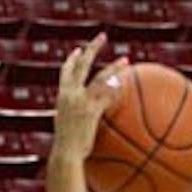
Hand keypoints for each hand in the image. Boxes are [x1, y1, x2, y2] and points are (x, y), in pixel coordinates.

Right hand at [53, 36, 129, 161]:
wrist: (65, 155)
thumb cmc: (67, 150)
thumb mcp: (68, 131)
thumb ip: (75, 122)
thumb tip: (84, 126)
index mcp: (62, 96)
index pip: (66, 72)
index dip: (73, 60)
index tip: (79, 50)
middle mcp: (70, 93)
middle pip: (82, 64)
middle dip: (93, 48)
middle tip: (103, 36)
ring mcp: (81, 100)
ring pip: (100, 77)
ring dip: (115, 67)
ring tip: (127, 60)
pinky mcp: (91, 110)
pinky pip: (108, 97)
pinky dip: (118, 91)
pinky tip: (129, 86)